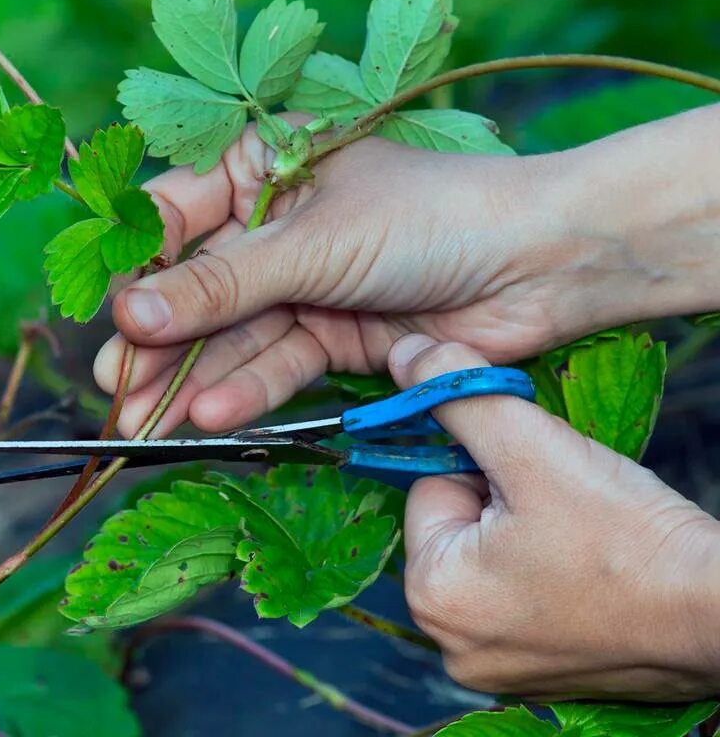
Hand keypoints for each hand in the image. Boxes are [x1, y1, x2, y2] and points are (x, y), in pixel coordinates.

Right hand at [95, 106, 719, 437]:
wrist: (541, 266)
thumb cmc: (428, 218)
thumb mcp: (311, 244)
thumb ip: (221, 285)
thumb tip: (129, 312)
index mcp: (263, 166)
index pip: (175, 215)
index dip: (135, 266)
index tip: (104, 313)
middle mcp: (275, 225)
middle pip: (197, 287)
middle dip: (158, 340)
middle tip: (115, 388)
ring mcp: (304, 284)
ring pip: (232, 335)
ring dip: (190, 377)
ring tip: (144, 422)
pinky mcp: (332, 335)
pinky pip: (276, 363)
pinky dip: (245, 389)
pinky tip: (209, 415)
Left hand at [390, 333, 719, 699]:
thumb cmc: (629, 538)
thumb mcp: (531, 447)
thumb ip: (459, 393)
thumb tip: (403, 356)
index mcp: (432, 596)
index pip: (431, 489)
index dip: (487, 469)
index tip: (540, 483)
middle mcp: (451, 645)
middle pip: (460, 528)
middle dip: (506, 503)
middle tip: (569, 511)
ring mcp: (498, 667)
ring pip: (495, 559)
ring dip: (532, 535)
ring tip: (588, 542)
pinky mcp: (543, 675)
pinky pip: (527, 597)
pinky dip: (555, 576)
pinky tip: (596, 574)